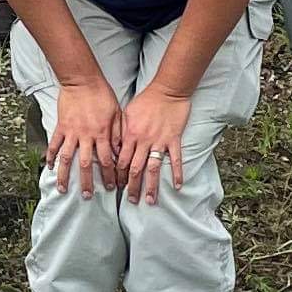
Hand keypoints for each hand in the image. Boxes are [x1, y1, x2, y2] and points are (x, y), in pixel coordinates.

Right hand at [44, 77, 121, 196]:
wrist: (82, 81)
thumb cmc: (102, 95)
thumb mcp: (117, 113)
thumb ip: (117, 134)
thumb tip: (119, 153)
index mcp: (102, 133)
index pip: (106, 160)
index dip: (109, 175)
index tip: (112, 187)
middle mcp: (86, 136)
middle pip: (85, 164)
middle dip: (87, 182)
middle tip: (88, 196)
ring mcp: (71, 132)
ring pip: (67, 158)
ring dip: (65, 176)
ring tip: (63, 189)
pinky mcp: (60, 126)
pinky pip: (54, 144)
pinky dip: (50, 156)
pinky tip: (49, 167)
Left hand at [112, 80, 194, 202]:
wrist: (167, 90)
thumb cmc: (146, 100)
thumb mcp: (127, 114)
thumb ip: (120, 132)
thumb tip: (113, 148)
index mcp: (130, 135)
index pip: (121, 160)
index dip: (118, 175)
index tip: (117, 187)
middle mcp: (144, 141)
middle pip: (135, 169)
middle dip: (132, 186)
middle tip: (131, 201)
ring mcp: (160, 141)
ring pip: (153, 168)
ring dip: (151, 186)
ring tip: (150, 201)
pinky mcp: (174, 139)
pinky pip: (176, 159)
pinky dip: (177, 173)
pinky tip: (177, 186)